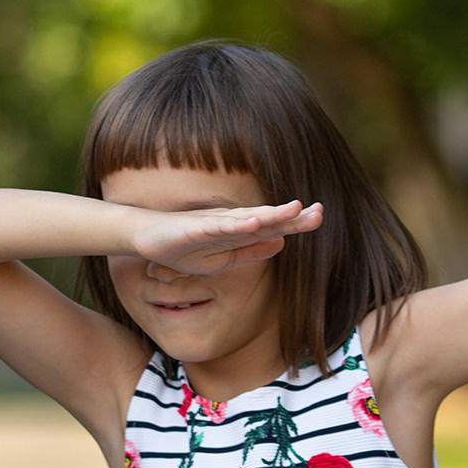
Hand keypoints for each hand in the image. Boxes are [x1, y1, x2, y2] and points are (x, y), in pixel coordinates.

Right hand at [133, 201, 323, 275]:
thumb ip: (251, 251)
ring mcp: (214, 223)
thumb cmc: (184, 247)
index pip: (273, 227)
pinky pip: (220, 226)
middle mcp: (231, 222)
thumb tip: (281, 243)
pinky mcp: (196, 228)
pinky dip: (237, 224)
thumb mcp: (223, 258)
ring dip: (270, 214)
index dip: (296, 223)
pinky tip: (254, 223)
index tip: (320, 217)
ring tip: (294, 209)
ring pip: (247, 218)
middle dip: (293, 216)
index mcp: (239, 232)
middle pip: (267, 218)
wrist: (147, 238)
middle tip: (319, 212)